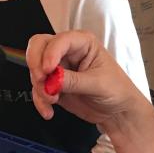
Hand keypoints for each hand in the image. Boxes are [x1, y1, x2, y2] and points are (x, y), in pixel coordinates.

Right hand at [27, 31, 148, 130]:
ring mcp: (59, 68)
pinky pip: (38, 89)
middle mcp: (68, 52)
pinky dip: (40, 100)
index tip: (48, 70)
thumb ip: (74, 81)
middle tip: (41, 81)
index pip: (59, 40)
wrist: (118, 112)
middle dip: (36, 64)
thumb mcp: (98, 84)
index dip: (50, 53)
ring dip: (40, 87)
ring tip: (53, 100)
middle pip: (39, 46)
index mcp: (83, 43)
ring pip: (36, 70)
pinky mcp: (54, 85)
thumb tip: (52, 79)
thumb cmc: (117, 90)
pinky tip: (49, 111)